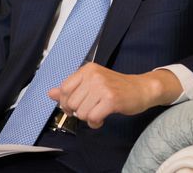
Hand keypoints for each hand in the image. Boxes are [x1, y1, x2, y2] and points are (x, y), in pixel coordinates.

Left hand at [47, 63, 181, 128]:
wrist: (141, 89)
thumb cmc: (116, 87)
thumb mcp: (92, 83)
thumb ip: (72, 88)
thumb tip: (51, 93)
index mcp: (87, 69)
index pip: (64, 89)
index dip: (65, 102)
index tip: (74, 107)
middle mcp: (93, 75)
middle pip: (71, 103)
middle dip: (79, 112)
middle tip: (90, 110)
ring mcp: (102, 87)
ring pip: (81, 112)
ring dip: (88, 118)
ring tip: (98, 112)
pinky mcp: (111, 100)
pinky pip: (92, 118)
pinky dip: (96, 123)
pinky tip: (102, 118)